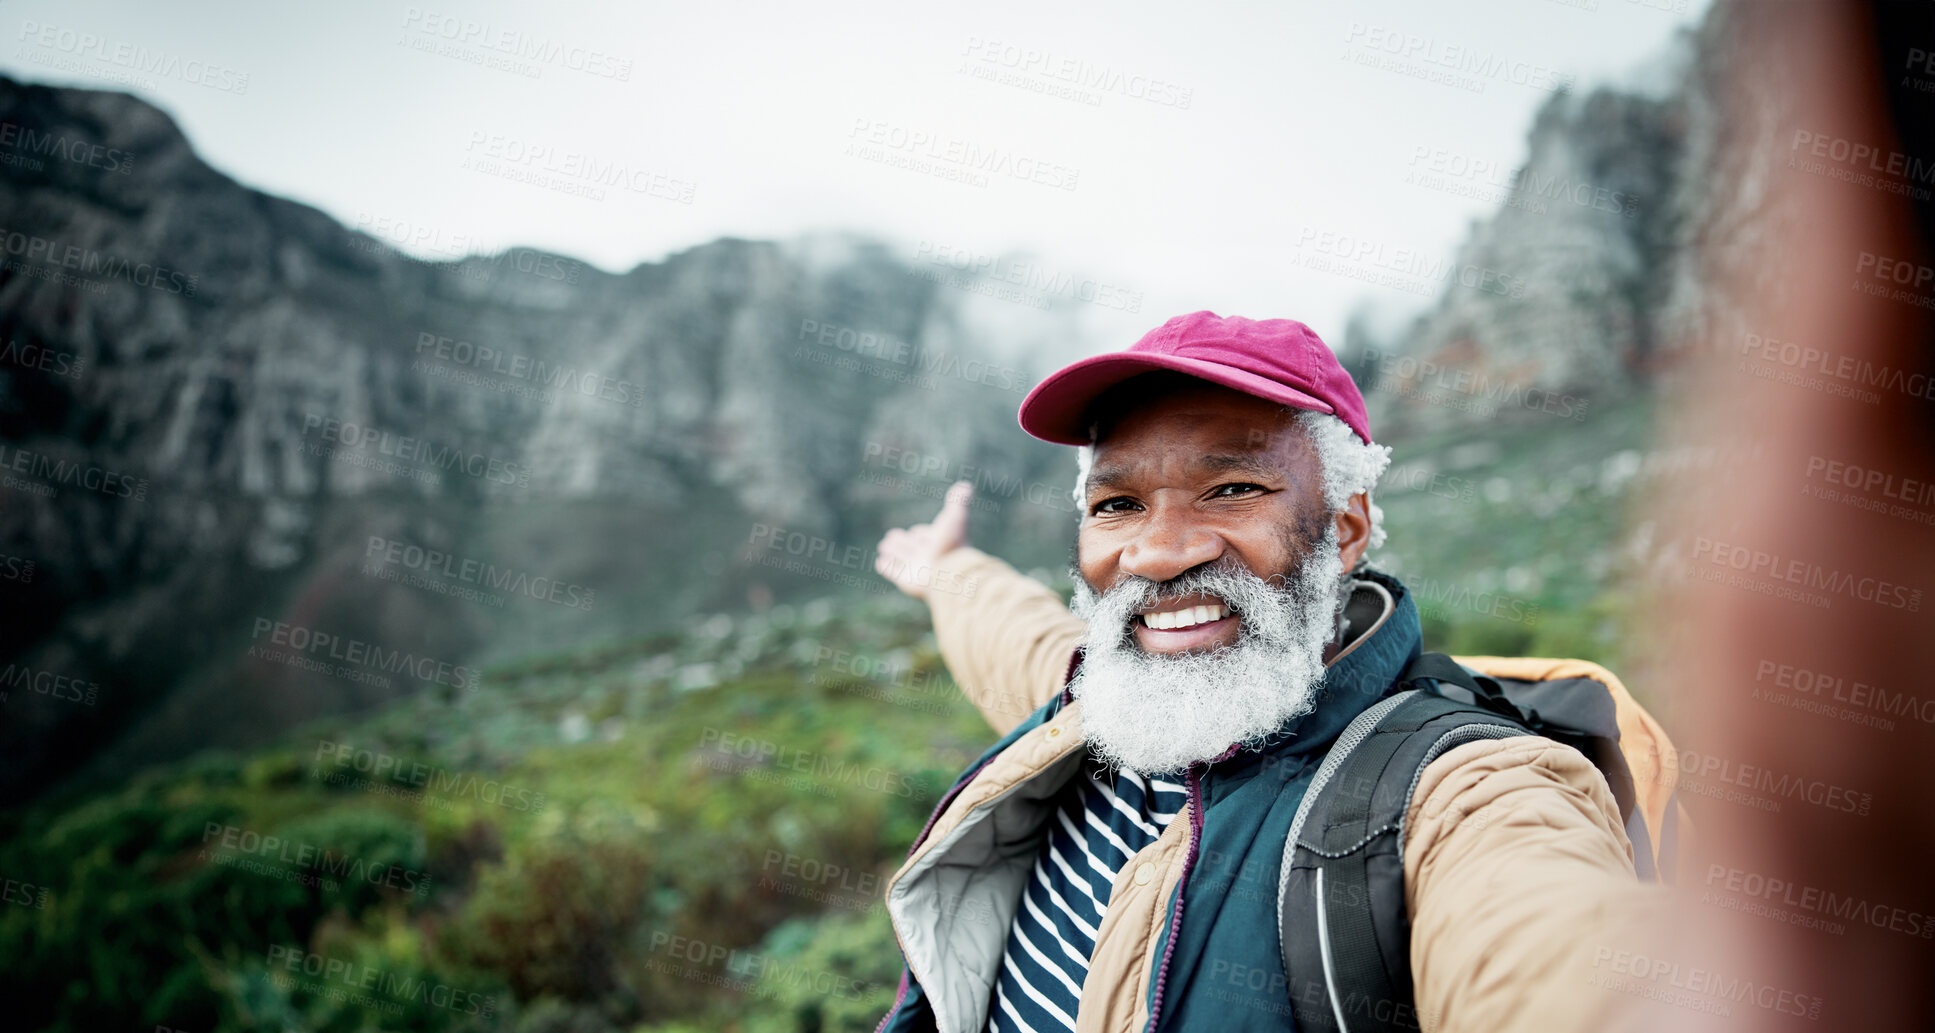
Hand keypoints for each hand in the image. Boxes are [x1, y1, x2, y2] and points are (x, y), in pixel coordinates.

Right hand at [874, 481, 973, 599]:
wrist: (948, 575)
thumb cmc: (952, 546)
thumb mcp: (955, 519)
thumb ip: (958, 502)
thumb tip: (965, 485)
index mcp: (939, 542)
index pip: (926, 535)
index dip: (921, 533)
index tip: (917, 532)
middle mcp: (927, 555)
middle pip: (912, 546)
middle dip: (902, 541)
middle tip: (891, 536)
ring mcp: (915, 569)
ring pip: (901, 557)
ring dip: (892, 551)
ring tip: (884, 545)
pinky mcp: (905, 580)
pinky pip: (892, 572)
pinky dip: (886, 567)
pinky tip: (880, 563)